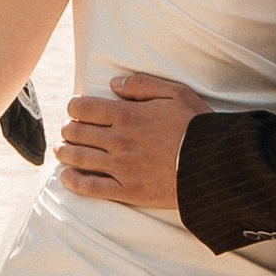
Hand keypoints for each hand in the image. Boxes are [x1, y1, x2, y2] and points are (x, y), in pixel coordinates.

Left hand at [55, 69, 214, 211]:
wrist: (215, 165)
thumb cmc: (197, 126)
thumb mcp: (175, 92)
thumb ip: (141, 85)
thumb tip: (113, 84)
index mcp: (127, 115)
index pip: (83, 108)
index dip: (74, 108)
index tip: (76, 110)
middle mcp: (118, 140)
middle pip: (76, 133)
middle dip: (68, 130)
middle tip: (69, 131)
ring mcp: (121, 167)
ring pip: (79, 158)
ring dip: (64, 152)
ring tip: (61, 151)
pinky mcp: (127, 191)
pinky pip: (91, 188)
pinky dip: (73, 182)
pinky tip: (65, 177)